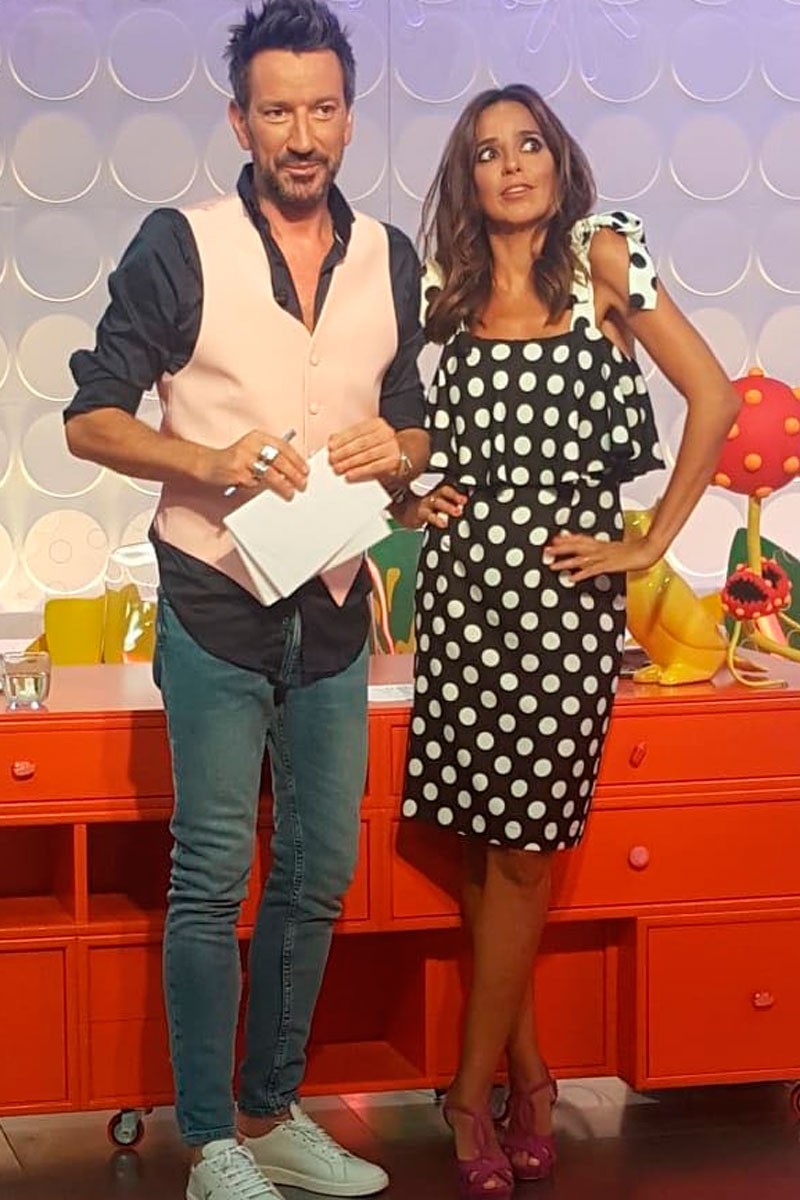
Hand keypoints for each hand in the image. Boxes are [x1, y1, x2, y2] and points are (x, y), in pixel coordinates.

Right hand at [200, 430, 307, 499]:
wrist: (209, 463)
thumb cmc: (234, 458)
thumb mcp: (252, 450)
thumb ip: (270, 455)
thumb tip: (293, 470)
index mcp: (258, 437)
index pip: (283, 446)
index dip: (297, 459)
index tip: (305, 470)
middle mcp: (251, 445)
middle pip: (279, 460)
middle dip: (294, 474)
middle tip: (302, 483)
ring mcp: (244, 459)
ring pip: (270, 474)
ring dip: (283, 485)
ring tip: (289, 492)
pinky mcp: (238, 473)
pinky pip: (256, 484)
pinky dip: (262, 488)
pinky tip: (265, 491)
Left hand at [328, 418, 401, 481]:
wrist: (401, 453)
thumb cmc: (380, 445)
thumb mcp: (367, 436)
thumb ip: (351, 437)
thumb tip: (333, 440)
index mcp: (377, 424)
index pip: (356, 430)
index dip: (342, 439)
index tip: (331, 447)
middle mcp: (385, 434)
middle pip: (361, 443)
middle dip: (344, 452)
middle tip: (332, 459)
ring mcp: (391, 448)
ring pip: (367, 455)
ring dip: (350, 462)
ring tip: (339, 468)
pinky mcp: (393, 462)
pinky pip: (374, 467)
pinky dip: (360, 471)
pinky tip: (351, 474)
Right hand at [415, 483, 467, 528]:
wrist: (405, 512)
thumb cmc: (426, 509)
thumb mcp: (440, 504)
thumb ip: (454, 504)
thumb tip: (468, 505)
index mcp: (441, 492)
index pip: (452, 486)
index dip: (461, 490)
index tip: (470, 495)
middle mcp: (434, 495)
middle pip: (444, 490)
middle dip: (455, 495)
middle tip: (464, 501)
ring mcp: (426, 504)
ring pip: (436, 501)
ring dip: (448, 506)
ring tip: (457, 512)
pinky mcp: (420, 514)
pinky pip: (428, 516)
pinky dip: (436, 520)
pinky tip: (443, 524)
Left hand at [544, 530, 660, 581]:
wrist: (649, 549)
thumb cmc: (636, 549)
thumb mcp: (618, 548)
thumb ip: (606, 549)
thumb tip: (598, 551)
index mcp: (602, 544)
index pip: (581, 539)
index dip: (567, 539)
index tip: (554, 539)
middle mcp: (600, 549)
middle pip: (577, 547)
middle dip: (560, 549)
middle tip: (546, 550)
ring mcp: (604, 557)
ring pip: (581, 558)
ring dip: (566, 562)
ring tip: (552, 566)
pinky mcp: (609, 565)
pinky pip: (592, 570)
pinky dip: (581, 574)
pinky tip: (571, 579)